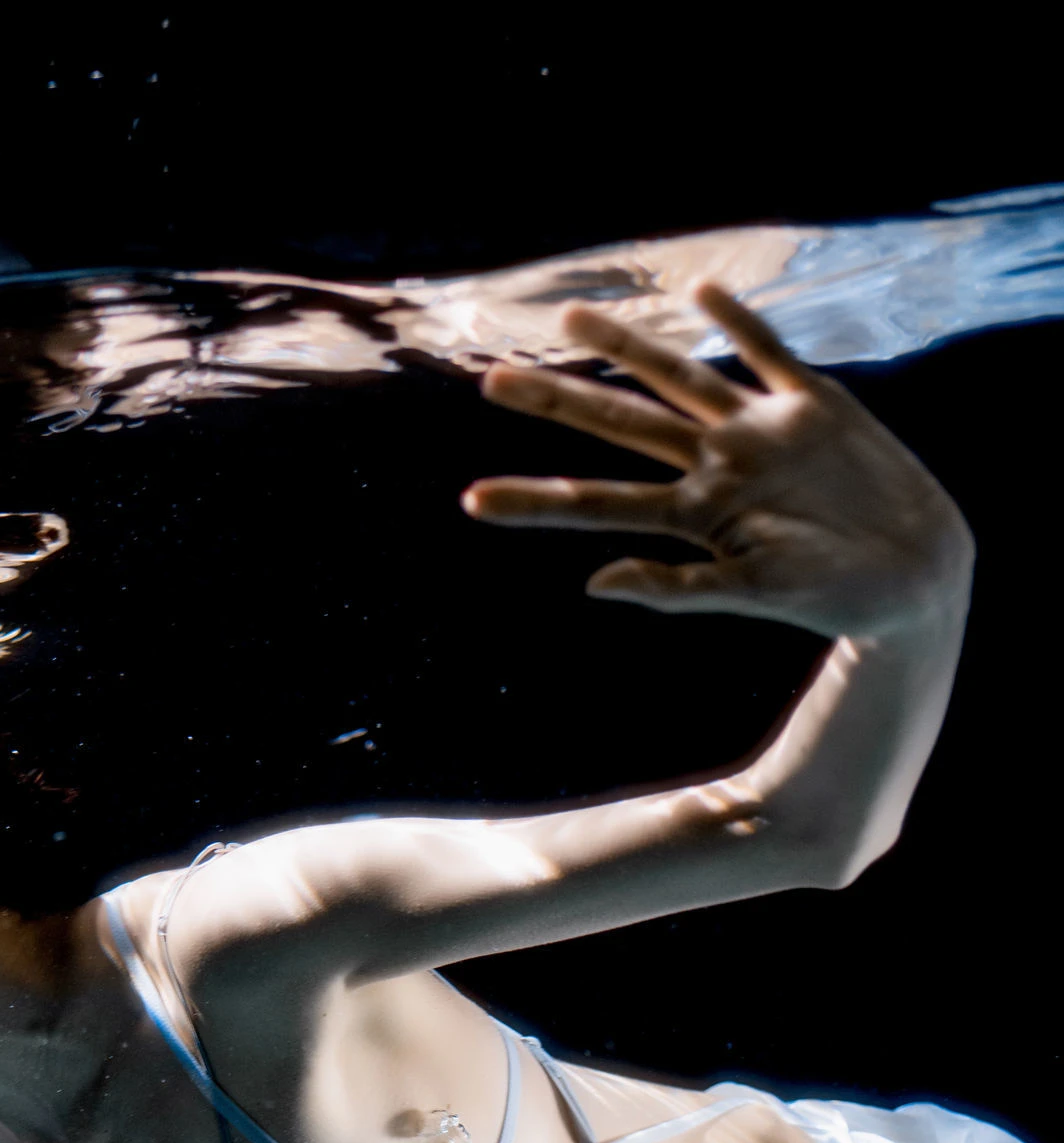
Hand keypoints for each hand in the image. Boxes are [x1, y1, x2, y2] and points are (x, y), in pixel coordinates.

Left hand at [462, 284, 973, 639]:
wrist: (916, 578)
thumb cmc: (835, 600)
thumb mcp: (754, 594)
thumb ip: (676, 588)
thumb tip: (595, 583)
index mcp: (695, 516)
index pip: (596, 503)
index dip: (535, 500)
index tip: (471, 500)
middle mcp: (717, 465)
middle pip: (620, 426)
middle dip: (558, 403)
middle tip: (491, 383)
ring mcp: (761, 432)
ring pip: (679, 378)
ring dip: (628, 348)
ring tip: (573, 319)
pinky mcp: (815, 406)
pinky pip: (769, 354)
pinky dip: (738, 324)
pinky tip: (701, 296)